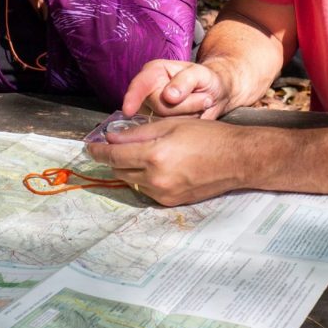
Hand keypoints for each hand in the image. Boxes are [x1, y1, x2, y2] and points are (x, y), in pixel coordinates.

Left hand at [86, 117, 245, 205]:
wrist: (237, 160)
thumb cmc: (208, 136)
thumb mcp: (172, 125)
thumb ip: (139, 133)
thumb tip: (113, 138)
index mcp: (154, 155)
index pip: (114, 156)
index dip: (98, 151)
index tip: (90, 147)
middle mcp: (155, 178)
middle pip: (120, 170)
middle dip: (114, 158)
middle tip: (114, 146)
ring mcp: (163, 193)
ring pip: (132, 181)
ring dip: (130, 168)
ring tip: (139, 154)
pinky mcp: (171, 202)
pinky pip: (148, 190)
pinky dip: (145, 178)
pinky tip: (157, 166)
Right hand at [122, 59, 231, 118]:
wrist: (216, 94)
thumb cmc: (206, 79)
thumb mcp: (201, 74)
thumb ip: (185, 81)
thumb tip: (169, 96)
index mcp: (154, 72)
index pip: (140, 85)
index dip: (132, 98)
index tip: (129, 110)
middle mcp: (149, 91)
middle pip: (159, 108)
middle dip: (185, 106)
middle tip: (204, 98)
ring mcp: (154, 110)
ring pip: (166, 122)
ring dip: (188, 115)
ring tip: (200, 104)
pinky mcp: (160, 125)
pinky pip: (170, 131)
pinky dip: (186, 124)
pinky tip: (195, 115)